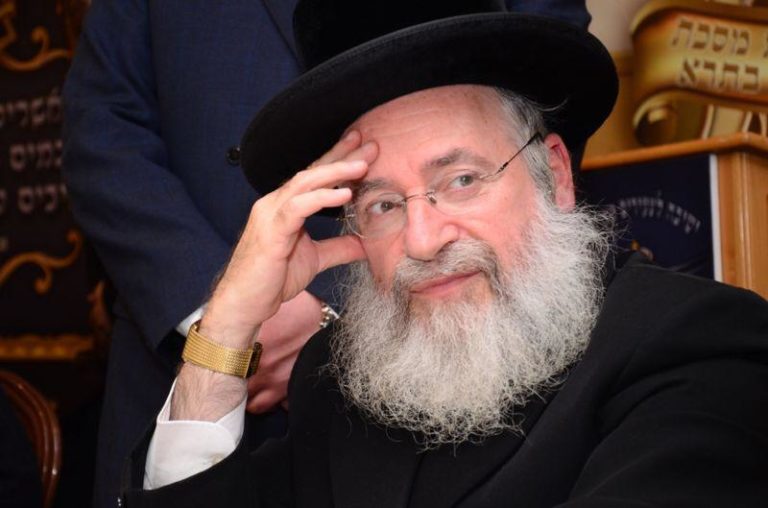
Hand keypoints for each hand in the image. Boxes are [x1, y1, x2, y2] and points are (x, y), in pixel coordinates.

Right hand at [172, 132, 376, 421]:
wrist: (244, 304)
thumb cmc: (272, 281)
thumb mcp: (314, 260)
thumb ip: (338, 249)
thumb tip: (365, 243)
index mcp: (284, 208)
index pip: (314, 177)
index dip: (338, 160)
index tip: (363, 147)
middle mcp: (275, 204)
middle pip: (311, 172)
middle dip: (341, 156)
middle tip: (368, 142)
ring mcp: (270, 215)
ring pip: (304, 183)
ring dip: (335, 172)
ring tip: (362, 164)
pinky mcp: (271, 231)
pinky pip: (298, 207)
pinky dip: (322, 197)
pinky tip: (344, 193)